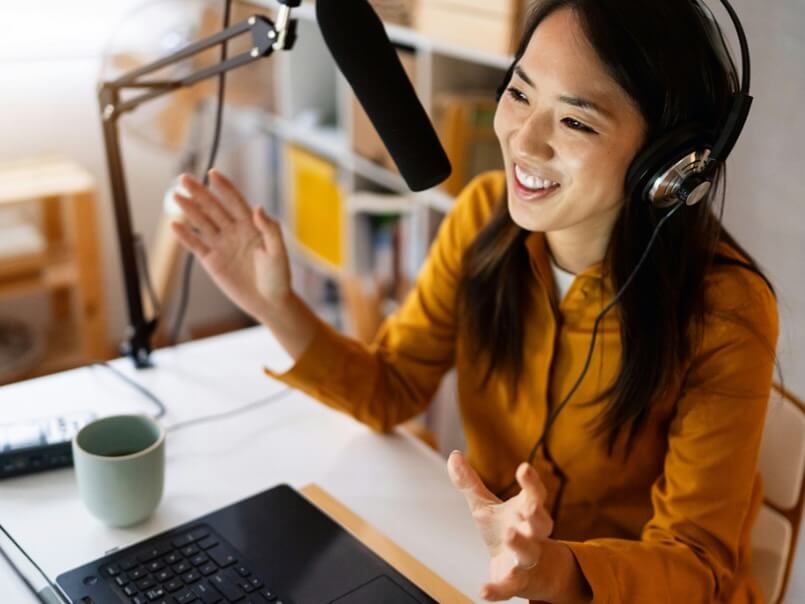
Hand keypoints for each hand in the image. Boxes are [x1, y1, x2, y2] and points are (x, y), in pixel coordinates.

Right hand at [171, 170, 291, 322]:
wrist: (270, 302)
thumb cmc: (279, 276)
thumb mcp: (278, 252)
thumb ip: (270, 229)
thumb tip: (258, 207)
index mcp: (251, 225)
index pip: (234, 201)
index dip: (224, 187)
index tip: (213, 173)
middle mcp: (234, 231)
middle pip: (213, 207)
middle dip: (199, 192)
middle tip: (184, 178)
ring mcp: (221, 245)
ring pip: (202, 222)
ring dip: (189, 209)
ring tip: (176, 195)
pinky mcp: (212, 261)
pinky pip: (196, 245)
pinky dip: (185, 236)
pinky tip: (174, 224)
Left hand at [447, 451, 553, 600]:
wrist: (528, 570)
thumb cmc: (507, 529)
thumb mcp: (485, 505)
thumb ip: (470, 482)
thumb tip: (454, 456)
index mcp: (527, 511)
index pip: (535, 494)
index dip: (532, 482)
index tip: (524, 468)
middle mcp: (532, 534)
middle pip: (542, 523)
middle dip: (537, 515)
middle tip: (530, 508)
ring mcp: (527, 559)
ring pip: (529, 552)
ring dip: (522, 544)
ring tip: (511, 534)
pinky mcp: (516, 582)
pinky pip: (509, 587)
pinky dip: (497, 590)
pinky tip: (483, 590)